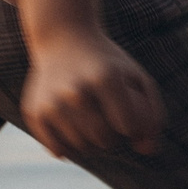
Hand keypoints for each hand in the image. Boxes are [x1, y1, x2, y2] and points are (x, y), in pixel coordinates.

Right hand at [14, 0, 164, 157]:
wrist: (62, 38)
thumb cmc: (107, 62)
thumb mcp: (137, 78)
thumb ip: (153, 115)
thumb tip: (147, 150)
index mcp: (105, 78)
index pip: (129, 128)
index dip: (133, 127)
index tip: (127, 114)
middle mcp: (76, 92)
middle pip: (104, 140)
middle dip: (112, 137)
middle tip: (108, 121)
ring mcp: (52, 103)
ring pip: (81, 148)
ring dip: (90, 143)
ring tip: (91, 123)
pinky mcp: (34, 112)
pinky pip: (58, 150)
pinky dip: (68, 147)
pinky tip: (72, 128)